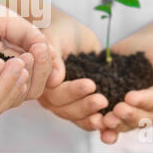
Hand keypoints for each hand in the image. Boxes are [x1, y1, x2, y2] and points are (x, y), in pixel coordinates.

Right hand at [38, 9, 108, 131]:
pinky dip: (99, 122)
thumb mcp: (54, 37)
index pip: (54, 93)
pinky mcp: (81, 102)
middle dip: (84, 106)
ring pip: (76, 117)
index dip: (72, 91)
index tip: (91, 84)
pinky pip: (88, 118)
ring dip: (92, 118)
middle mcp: (51, 94)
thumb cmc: (58, 30)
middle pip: (64, 109)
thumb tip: (55, 80)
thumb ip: (52, 56)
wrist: (71, 31)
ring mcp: (66, 100)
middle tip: (103, 99)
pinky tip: (111, 122)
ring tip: (109, 114)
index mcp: (41, 80)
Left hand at [100, 33, 152, 143]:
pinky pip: (112, 122)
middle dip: (129, 115)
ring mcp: (134, 113)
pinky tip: (96, 125)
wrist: (145, 48)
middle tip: (116, 110)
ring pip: (126, 124)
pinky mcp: (117, 110)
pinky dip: (105, 127)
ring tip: (105, 121)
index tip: (129, 97)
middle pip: (142, 118)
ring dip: (116, 125)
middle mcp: (152, 112)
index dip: (143, 101)